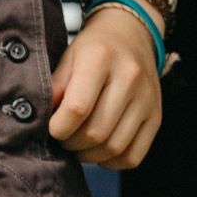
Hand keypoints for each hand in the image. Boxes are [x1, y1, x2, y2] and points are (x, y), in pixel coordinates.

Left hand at [48, 4, 163, 171]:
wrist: (131, 34)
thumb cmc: (93, 49)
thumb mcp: (68, 57)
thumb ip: (54, 87)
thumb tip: (41, 120)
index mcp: (101, 58)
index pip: (77, 108)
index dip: (59, 128)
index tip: (52, 128)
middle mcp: (129, 77)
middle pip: (96, 132)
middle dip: (71, 144)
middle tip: (64, 138)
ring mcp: (147, 99)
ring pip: (114, 148)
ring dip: (89, 155)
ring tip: (79, 144)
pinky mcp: (156, 116)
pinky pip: (133, 156)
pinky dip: (111, 161)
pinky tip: (99, 150)